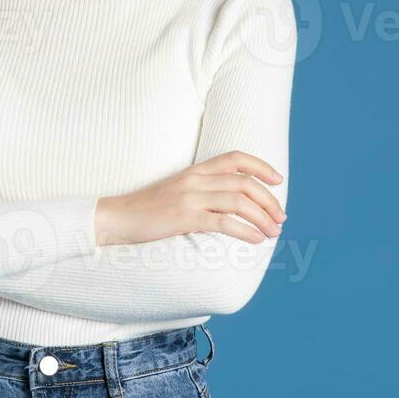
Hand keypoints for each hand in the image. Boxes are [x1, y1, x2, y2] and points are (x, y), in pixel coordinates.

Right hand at [94, 151, 285, 246]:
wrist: (118, 217)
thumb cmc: (148, 209)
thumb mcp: (177, 191)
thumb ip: (202, 191)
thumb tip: (232, 204)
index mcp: (195, 170)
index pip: (235, 158)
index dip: (261, 166)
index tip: (278, 180)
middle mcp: (195, 179)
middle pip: (244, 183)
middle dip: (269, 200)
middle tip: (281, 218)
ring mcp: (190, 197)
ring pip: (239, 201)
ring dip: (262, 217)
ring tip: (273, 232)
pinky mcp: (185, 217)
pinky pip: (223, 222)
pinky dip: (245, 230)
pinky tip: (256, 239)